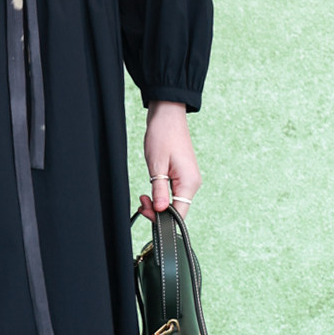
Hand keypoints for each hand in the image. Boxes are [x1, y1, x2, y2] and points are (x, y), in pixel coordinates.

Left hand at [141, 101, 202, 219]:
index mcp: (190, 182)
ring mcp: (188, 179)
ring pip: (174, 202)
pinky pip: (173, 193)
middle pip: (177, 210)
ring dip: (158, 203)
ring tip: (143, 197)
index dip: (162, 218)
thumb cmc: (162, 136)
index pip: (179, 213)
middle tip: (141, 202)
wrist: (167, 115)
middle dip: (158, 211)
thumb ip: (159, 190)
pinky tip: (151, 192)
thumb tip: (160, 212)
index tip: (145, 211)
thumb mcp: (157, 165)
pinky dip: (161, 195)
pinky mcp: (182, 175)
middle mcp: (192, 183)